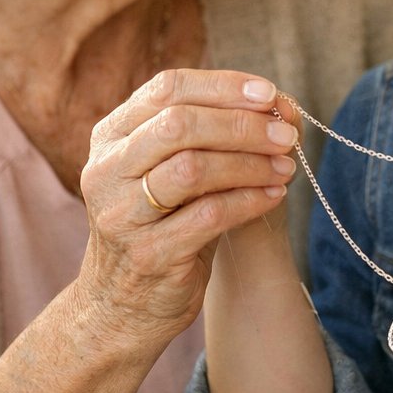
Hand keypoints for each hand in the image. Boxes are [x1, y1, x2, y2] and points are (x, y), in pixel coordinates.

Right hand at [72, 69, 298, 346]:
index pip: (167, 89)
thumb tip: (282, 104)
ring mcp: (122, 214)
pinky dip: (249, 200)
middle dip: (241, 124)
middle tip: (286, 134)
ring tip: (286, 165)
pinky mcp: (149, 254)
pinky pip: (209, 216)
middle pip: (178, 125)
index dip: (222, 86)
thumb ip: (213, 135)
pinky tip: (274, 195)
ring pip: (192, 169)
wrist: (121, 306)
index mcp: (112, 136)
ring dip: (249, 163)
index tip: (269, 94)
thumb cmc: (160, 224)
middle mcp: (107, 170)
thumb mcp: (173, 170)